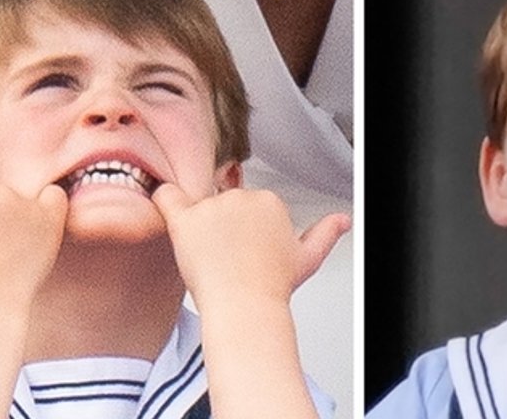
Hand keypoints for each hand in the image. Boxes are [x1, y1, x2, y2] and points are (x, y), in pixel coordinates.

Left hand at [153, 183, 347, 309]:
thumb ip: (325, 233)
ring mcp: (213, 207)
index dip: (242, 227)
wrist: (246, 309)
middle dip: (221, 225)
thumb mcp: (307, 258)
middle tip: (224, 257)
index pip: (246, 204)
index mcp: (269, 201)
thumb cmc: (273, 288)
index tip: (243, 250)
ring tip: (207, 258)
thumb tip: (343, 220)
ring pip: (196, 207)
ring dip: (198, 227)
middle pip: (221, 202)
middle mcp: (241, 197)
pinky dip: (162, 200)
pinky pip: (166, 196)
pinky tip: (166, 212)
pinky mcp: (186, 220)